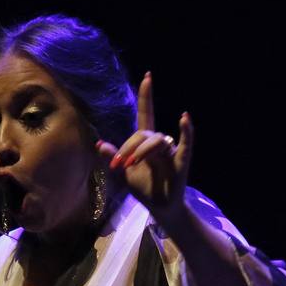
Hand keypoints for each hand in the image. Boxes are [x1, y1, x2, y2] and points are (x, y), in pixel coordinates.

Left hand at [97, 72, 192, 227]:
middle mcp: (159, 143)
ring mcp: (171, 152)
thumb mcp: (122, 173)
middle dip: (128, 147)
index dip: (146, 97)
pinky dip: (187, 131)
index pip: (146, 114)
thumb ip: (112, 157)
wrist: (159, 208)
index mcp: (145, 142)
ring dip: (141, 151)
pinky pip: (186, 144)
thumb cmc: (144, 188)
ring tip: (130, 165)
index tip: (148, 77)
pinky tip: (184, 118)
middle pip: (143, 134)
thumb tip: (98, 143)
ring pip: (156, 140)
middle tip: (119, 165)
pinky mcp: (182, 162)